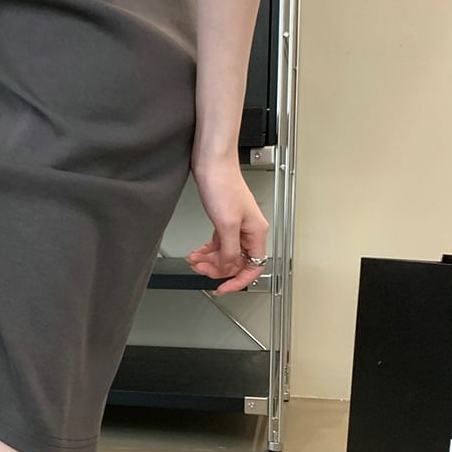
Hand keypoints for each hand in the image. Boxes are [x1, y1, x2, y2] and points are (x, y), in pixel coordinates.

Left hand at [187, 158, 268, 295]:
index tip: (224, 288)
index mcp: (256, 232)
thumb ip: (230, 250)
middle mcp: (249, 230)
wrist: (212, 163)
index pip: (254, 266)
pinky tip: (197, 252)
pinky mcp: (225, 219)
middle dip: (218, 269)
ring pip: (226, 253)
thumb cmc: (222, 184)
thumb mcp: (226, 224)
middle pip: (237, 261)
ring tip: (195, 261)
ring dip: (210, 260)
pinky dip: (207, 249)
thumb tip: (230, 266)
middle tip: (201, 270)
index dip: (238, 281)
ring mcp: (237, 225)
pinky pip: (219, 243)